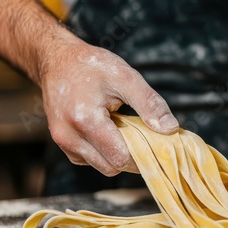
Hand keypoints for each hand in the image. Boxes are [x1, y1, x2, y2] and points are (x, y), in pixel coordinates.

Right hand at [40, 41, 178, 175]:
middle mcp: (69, 137)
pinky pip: (91, 160)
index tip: (158, 143)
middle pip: (112, 166)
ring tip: (124, 128)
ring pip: (102, 166)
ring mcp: (63, 143)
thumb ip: (150, 104)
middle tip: (144, 134)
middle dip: (132, 156)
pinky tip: (110, 130)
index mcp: (85, 120)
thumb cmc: (91, 65)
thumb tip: (171, 129)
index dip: (143, 155)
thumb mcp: (126, 77)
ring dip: (118, 154)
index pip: (120, 157)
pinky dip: (105, 151)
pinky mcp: (63, 145)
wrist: (57, 60)